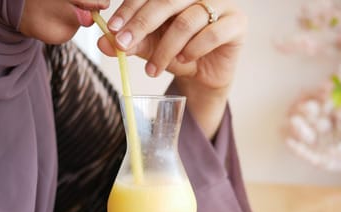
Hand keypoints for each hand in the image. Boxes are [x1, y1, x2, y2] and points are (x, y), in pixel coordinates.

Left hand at [98, 0, 246, 137]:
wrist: (205, 76)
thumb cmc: (178, 54)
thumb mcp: (149, 48)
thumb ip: (129, 43)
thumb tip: (103, 42)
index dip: (130, 9)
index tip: (113, 29)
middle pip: (167, 0)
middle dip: (142, 24)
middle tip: (124, 45)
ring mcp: (221, 5)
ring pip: (187, 21)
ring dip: (166, 48)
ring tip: (154, 69)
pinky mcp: (236, 23)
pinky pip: (212, 34)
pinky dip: (193, 49)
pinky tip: (184, 60)